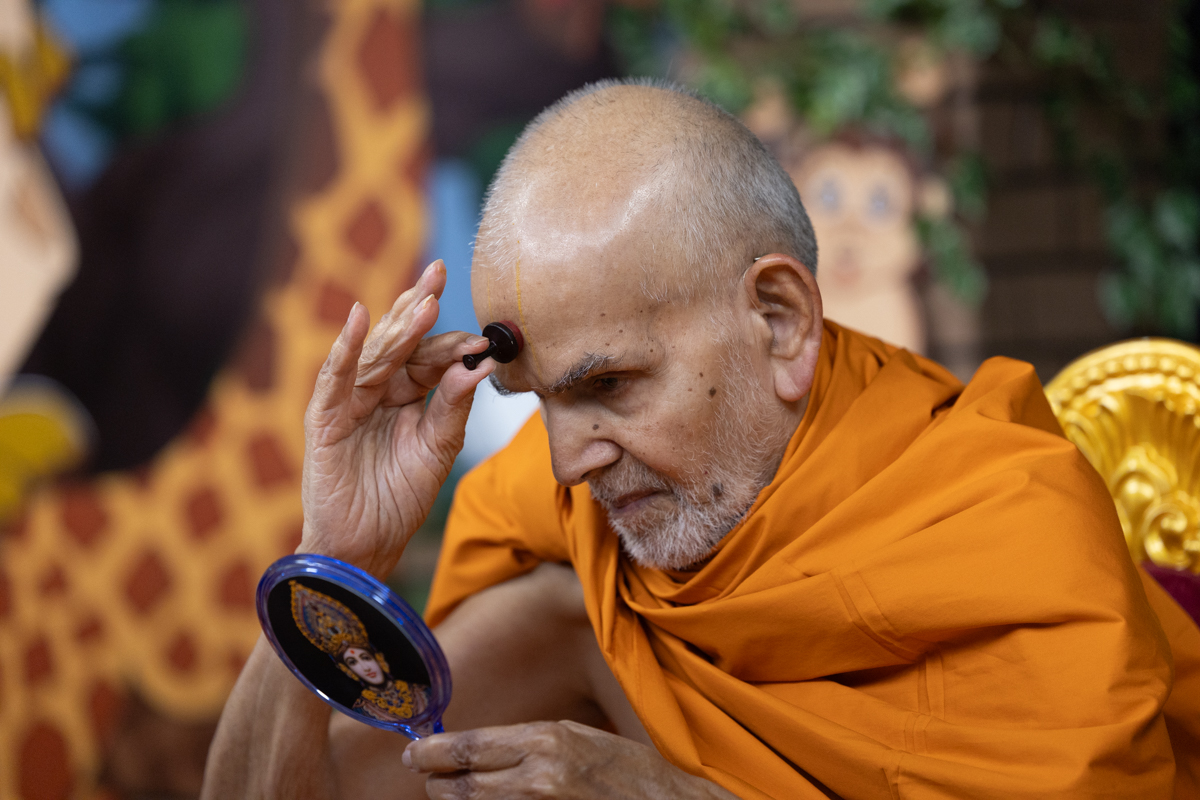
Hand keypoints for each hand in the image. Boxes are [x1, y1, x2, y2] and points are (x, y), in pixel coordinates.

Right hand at [298, 260, 492, 577]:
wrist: (365, 544)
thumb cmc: (400, 499)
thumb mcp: (438, 449)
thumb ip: (454, 406)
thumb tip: (481, 365)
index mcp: (406, 396)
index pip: (429, 357)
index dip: (452, 344)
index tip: (483, 336)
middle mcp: (378, 391)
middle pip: (399, 341)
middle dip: (419, 306)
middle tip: (441, 272)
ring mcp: (349, 402)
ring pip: (375, 354)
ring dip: (397, 327)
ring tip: (423, 301)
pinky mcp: (325, 419)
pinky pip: (336, 378)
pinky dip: (347, 348)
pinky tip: (361, 319)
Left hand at [402, 721, 737, 798]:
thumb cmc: (626, 770)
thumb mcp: (576, 736)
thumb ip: (525, 743)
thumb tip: (475, 748)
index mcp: (546, 741)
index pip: (466, 747)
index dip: (430, 751)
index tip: (414, 751)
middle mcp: (537, 779)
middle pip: (457, 787)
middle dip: (437, 782)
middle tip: (429, 774)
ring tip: (454, 791)